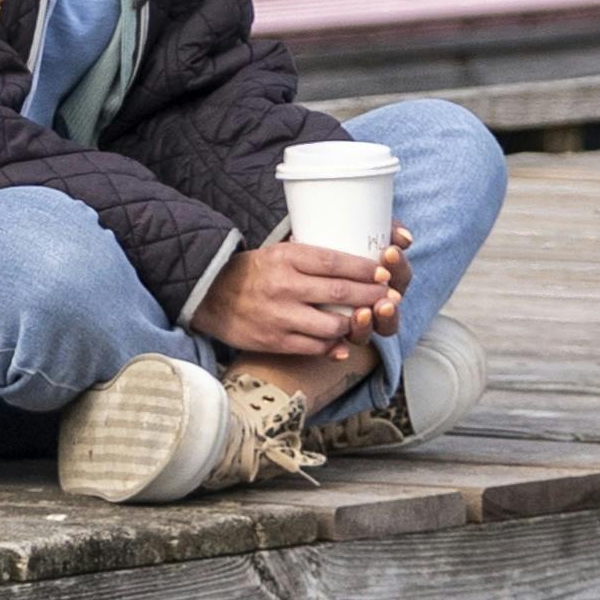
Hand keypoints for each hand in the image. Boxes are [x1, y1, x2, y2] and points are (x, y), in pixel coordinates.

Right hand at [203, 228, 404, 380]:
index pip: (335, 262)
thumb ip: (310, 256)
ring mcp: (280, 316)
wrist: (210, 295)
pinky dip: (333, 346)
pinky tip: (343, 341)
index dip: (364, 268)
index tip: (383, 272)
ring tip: (366, 318)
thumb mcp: (278, 252)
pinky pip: (314, 347)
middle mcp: (285, 286)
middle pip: (341, 292)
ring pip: (332, 324)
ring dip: (354, 323)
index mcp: (287, 258)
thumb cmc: (252, 272)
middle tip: (389, 296)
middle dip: (371, 295)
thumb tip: (352, 258)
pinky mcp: (275, 340)